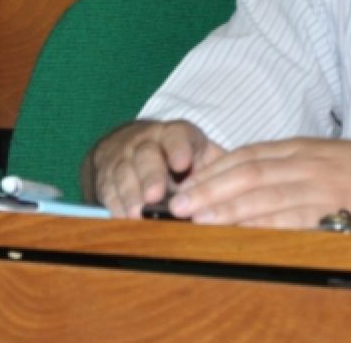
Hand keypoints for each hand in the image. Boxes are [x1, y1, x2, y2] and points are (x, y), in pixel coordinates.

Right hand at [84, 120, 223, 218]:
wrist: (135, 147)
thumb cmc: (180, 157)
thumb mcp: (202, 156)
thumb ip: (220, 171)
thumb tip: (244, 195)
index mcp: (175, 134)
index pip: (177, 136)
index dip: (178, 149)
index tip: (183, 164)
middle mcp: (146, 141)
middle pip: (146, 155)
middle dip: (150, 176)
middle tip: (154, 196)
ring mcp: (123, 157)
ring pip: (123, 172)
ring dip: (129, 194)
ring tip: (136, 214)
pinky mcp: (106, 174)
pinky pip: (107, 187)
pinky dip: (113, 203)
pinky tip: (121, 217)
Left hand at [169, 137, 350, 231]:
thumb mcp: (325, 159)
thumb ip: (288, 168)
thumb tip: (246, 182)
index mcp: (300, 149)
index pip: (245, 156)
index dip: (211, 171)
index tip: (182, 184)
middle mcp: (307, 162)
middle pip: (248, 174)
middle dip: (208, 190)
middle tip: (176, 205)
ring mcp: (325, 185)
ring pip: (268, 197)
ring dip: (230, 210)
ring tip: (199, 221)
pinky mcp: (345, 209)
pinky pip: (302, 220)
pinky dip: (272, 227)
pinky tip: (249, 236)